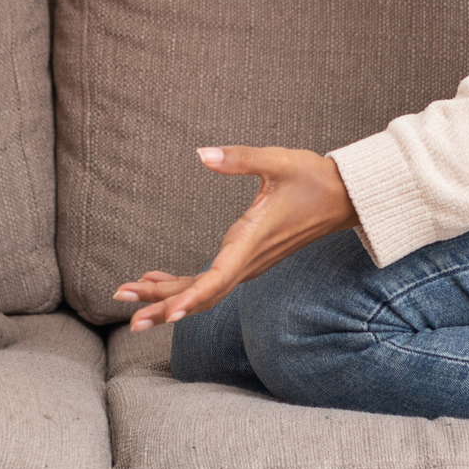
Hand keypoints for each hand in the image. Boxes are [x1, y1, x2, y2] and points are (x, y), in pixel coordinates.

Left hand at [114, 145, 357, 330]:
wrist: (343, 198)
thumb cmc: (313, 178)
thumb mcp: (278, 161)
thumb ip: (240, 158)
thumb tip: (202, 154)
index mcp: (253, 240)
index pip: (219, 278)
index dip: (192, 297)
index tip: (168, 314)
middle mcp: (249, 260)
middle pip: (203, 293)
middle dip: (163, 303)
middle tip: (125, 308)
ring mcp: (249, 263)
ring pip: (205, 290)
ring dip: (167, 296)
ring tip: (129, 295)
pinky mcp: (249, 260)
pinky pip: (212, 281)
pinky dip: (183, 285)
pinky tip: (157, 276)